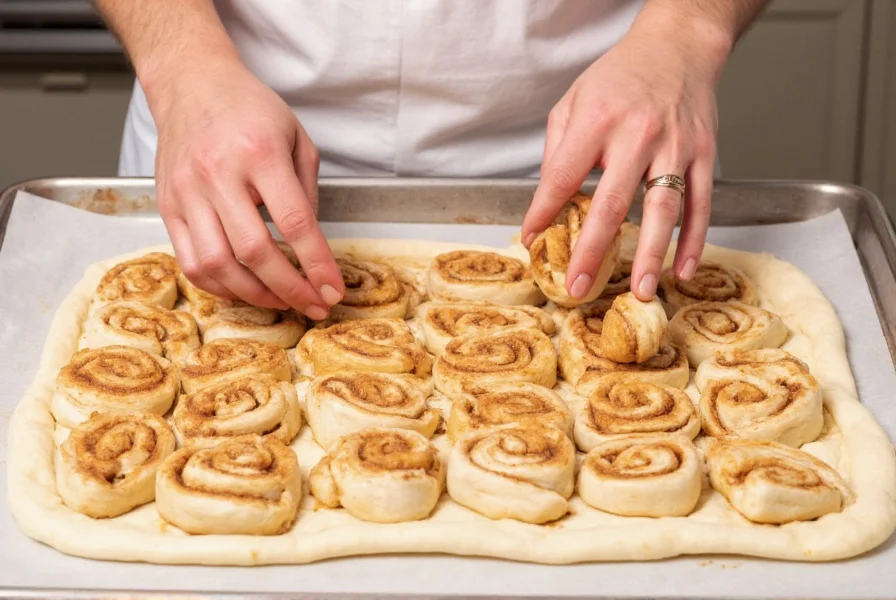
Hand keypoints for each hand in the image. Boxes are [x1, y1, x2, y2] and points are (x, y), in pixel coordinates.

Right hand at [150, 58, 343, 318]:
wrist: (193, 85)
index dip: (317, 264)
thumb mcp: (297, 138)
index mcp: (258, 153)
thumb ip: (307, 192)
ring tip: (281, 301)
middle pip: (254, 252)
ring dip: (254, 294)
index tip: (333, 289)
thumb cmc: (250, 110)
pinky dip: (220, 286)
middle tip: (314, 305)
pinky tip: (244, 288)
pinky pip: (190, 262)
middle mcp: (217, 174)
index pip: (294, 222)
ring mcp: (187, 193)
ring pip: (217, 265)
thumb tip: (311, 247)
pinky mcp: (168, 207)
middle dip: (290, 289)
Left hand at [521, 11, 729, 301]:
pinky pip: (701, 205)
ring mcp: (676, 146)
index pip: (563, 177)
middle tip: (580, 287)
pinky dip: (694, 241)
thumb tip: (545, 206)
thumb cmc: (619, 78)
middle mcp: (638, 134)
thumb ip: (557, 153)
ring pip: (664, 209)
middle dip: (594, 251)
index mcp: (597, 120)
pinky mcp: (705, 154)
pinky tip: (683, 270)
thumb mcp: (572, 103)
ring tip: (641, 290)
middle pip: (613, 203)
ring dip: (652, 254)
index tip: (531, 240)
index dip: (544, 212)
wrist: (678, 48)